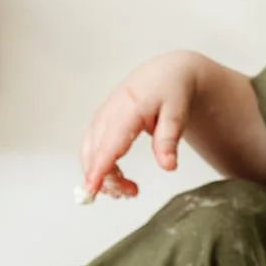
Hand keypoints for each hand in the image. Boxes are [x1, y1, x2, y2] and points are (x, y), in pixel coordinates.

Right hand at [77, 51, 204, 199]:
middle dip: (107, 180)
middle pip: (94, 154)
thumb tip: (168, 166)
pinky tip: (119, 178)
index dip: (98, 168)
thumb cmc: (171, 92)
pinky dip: (100, 168)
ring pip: (89, 155)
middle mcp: (107, 114)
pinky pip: (91, 151)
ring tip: (131, 188)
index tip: (91, 189)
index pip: (108, 144)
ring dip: (103, 177)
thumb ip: (169, 140)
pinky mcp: (99, 125)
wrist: (164, 74)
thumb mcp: (177, 113)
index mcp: (127, 109)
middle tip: (133, 192)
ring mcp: (100, 119)